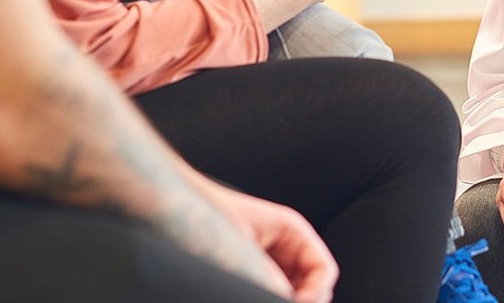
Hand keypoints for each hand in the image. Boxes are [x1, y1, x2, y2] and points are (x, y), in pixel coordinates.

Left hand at [198, 179, 337, 302]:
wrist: (180, 209)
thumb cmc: (209, 214)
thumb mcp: (244, 247)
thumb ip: (267, 273)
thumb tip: (283, 295)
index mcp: (292, 231)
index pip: (324, 269)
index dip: (317, 291)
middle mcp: (287, 246)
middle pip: (314, 284)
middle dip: (305, 299)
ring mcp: (272, 261)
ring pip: (296, 291)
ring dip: (288, 298)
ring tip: (269, 299)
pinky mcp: (255, 272)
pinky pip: (275, 290)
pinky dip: (273, 297)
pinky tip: (259, 296)